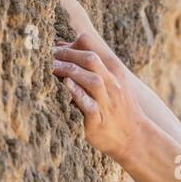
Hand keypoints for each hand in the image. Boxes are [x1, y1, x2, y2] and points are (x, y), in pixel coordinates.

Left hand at [52, 38, 145, 162]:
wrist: (135, 137)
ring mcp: (108, 102)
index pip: (91, 45)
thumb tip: (61, 47)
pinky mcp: (99, 121)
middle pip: (90, 59)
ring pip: (92, 80)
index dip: (69, 44)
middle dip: (66, 55)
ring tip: (50, 68)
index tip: (53, 50)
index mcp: (114, 70)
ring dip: (69, 71)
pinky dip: (78, 94)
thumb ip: (91, 65)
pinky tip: (66, 86)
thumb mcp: (111, 82)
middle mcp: (113, 84)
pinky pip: (90, 105)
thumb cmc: (117, 107)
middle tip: (45, 57)